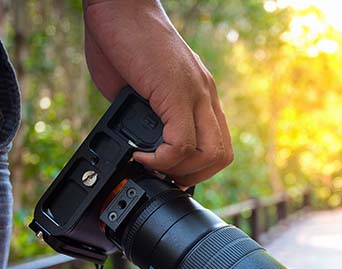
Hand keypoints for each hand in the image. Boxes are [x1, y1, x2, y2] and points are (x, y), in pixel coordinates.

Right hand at [83, 0, 232, 186]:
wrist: (119, 5)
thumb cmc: (124, 43)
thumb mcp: (142, 92)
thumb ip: (149, 119)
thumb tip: (143, 145)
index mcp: (201, 96)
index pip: (218, 146)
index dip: (196, 170)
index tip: (170, 173)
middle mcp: (205, 96)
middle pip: (221, 156)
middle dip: (192, 178)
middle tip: (164, 176)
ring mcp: (195, 94)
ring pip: (210, 155)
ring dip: (179, 172)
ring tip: (152, 165)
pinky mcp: (178, 92)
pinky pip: (182, 144)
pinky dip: (161, 159)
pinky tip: (140, 155)